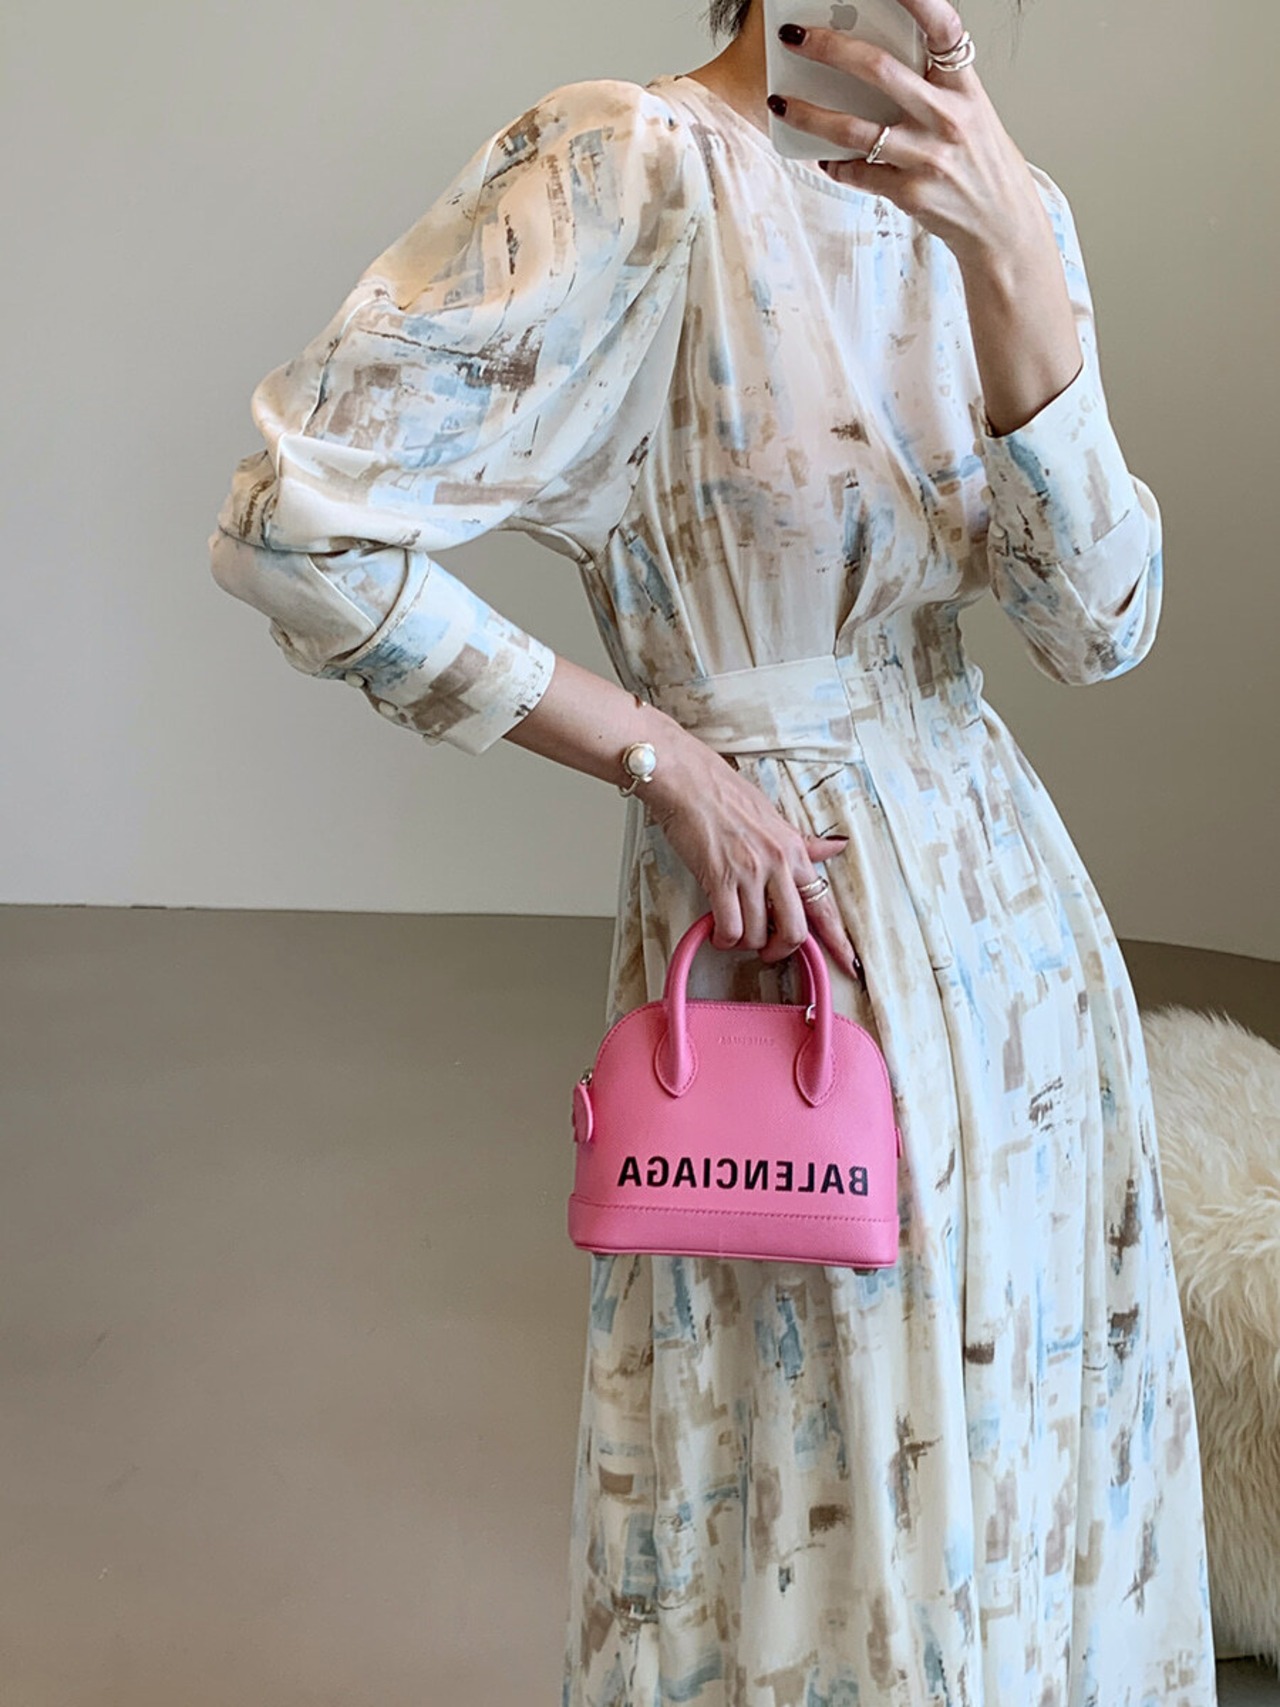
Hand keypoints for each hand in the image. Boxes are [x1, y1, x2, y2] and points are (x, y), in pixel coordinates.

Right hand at [644, 740, 863, 984]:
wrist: (687, 779)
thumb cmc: (724, 793)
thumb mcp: (773, 816)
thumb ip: (802, 843)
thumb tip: (833, 847)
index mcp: (794, 850)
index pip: (823, 902)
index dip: (837, 938)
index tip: (848, 960)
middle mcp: (777, 864)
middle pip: (795, 930)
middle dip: (781, 950)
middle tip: (767, 950)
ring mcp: (749, 873)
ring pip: (758, 934)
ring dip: (745, 943)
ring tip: (734, 932)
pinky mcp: (719, 879)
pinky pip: (729, 928)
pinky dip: (723, 938)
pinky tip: (716, 931)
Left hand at [772, 0, 1048, 268]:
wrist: (1003, 227)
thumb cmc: (981, 166)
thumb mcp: (972, 115)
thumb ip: (934, 88)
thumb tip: (876, 65)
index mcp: (964, 88)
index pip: (942, 28)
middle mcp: (947, 117)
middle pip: (878, 69)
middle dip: (828, 48)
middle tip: (794, 37)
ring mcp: (928, 157)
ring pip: (853, 129)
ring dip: (808, 114)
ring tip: (780, 104)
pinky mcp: (911, 193)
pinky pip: (857, 173)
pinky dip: (835, 165)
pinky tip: (825, 160)